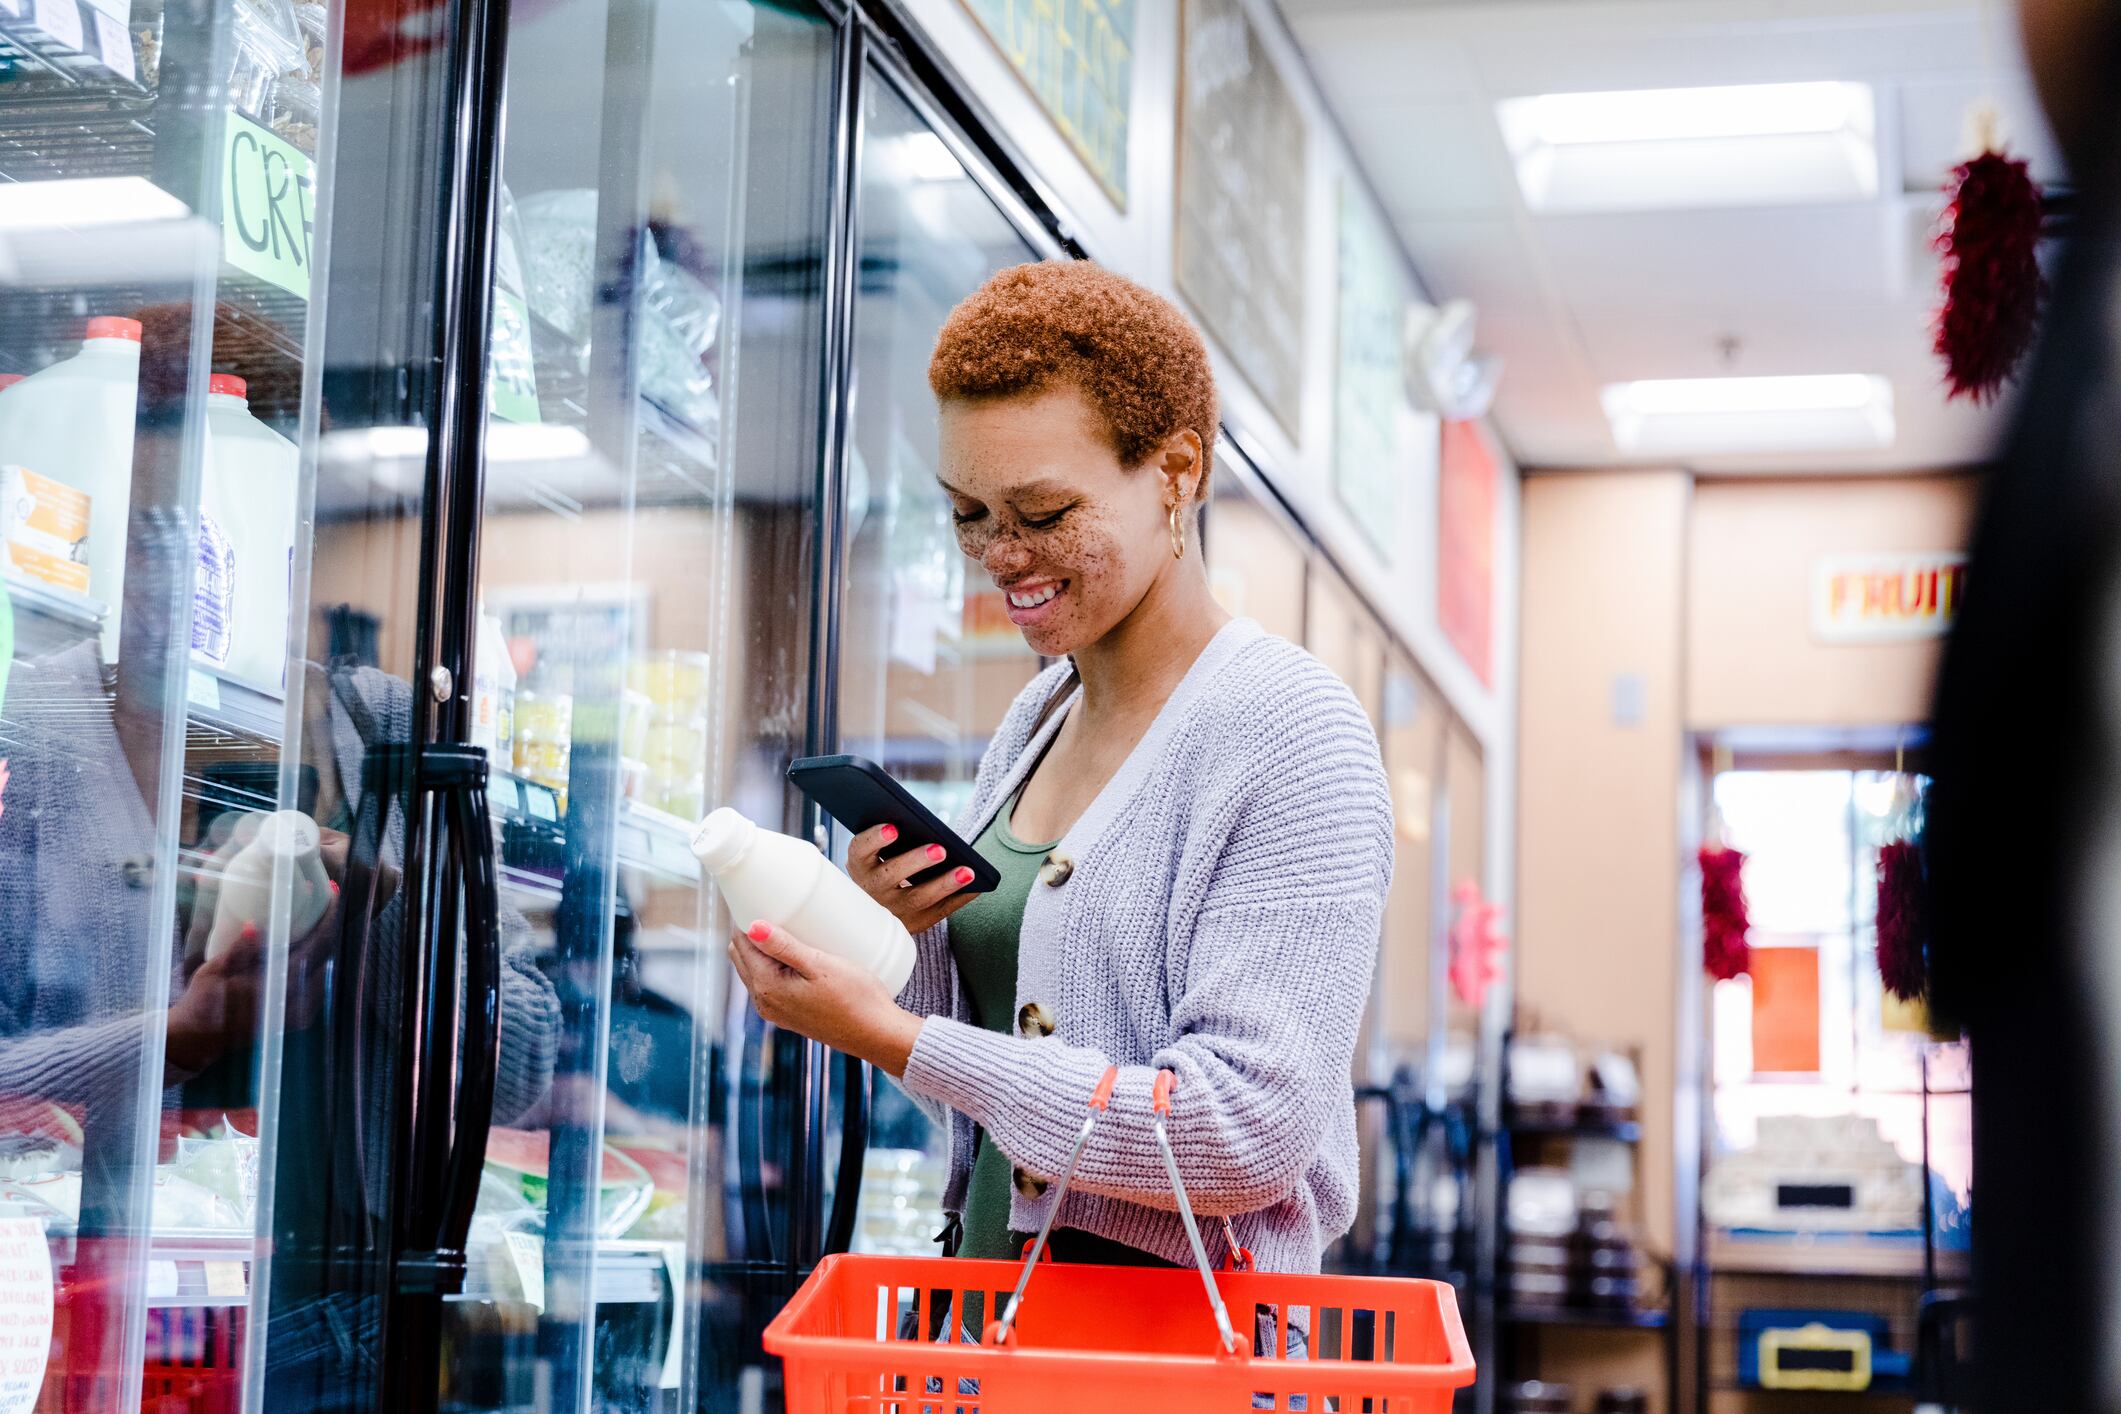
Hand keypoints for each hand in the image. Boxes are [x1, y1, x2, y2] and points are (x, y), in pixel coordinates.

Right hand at [167, 876, 340, 1072]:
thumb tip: (253, 927)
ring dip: (323, 943)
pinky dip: (316, 961)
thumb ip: (238, 950)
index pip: (317, 946)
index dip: (327, 918)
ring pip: (325, 968)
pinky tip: (307, 944)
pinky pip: (318, 982)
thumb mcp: (213, 973)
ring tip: (317, 916)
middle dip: (328, 925)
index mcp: (281, 987)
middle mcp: (298, 1000)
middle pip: (327, 955)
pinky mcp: (299, 1017)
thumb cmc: (202, 1005)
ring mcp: (302, 1012)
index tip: (333, 893)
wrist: (198, 1042)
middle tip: (326, 899)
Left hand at [727, 919, 923, 1076]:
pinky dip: (773, 967)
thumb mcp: (820, 964)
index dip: (747, 918)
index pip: (741, 944)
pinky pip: (770, 985)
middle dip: (752, 933)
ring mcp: (775, 1012)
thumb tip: (752, 926)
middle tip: (778, 910)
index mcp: (766, 987)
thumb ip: (785, 946)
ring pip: (755, 972)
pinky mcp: (789, 1016)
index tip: (763, 900)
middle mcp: (764, 1002)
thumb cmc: (856, 997)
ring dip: (763, 950)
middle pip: (743, 958)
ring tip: (789, 929)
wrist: (876, 1034)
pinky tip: (795, 956)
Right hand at [845, 824, 978, 934]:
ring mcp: (892, 910)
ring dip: (944, 884)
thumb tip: (925, 823)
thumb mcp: (877, 852)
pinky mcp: (915, 923)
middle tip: (941, 849)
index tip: (893, 828)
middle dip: (916, 861)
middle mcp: (871, 889)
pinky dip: (959, 898)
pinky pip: (940, 910)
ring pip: (917, 898)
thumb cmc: (883, 864)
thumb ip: (892, 837)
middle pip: (891, 875)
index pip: (860, 849)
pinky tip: (977, 885)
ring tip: (968, 871)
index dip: (875, 838)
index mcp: (860, 865)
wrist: (877, 906)